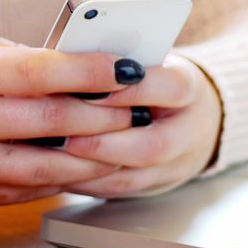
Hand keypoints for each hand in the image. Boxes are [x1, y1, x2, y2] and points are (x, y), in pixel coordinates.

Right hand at [0, 26, 145, 208]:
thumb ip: (10, 54)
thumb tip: (69, 66)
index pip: (39, 71)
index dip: (89, 69)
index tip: (127, 64)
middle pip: (53, 119)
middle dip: (107, 111)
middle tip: (141, 103)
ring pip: (49, 163)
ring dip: (96, 152)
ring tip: (125, 139)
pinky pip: (28, 187)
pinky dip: (62, 175)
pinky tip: (86, 163)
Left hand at [63, 54, 221, 197]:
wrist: (193, 119)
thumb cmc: (156, 81)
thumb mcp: (149, 61)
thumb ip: (116, 65)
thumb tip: (69, 56)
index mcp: (189, 89)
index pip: (170, 89)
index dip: (131, 91)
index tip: (91, 88)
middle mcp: (188, 132)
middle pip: (153, 146)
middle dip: (103, 142)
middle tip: (63, 134)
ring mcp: (174, 166)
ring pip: (132, 177)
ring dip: (88, 168)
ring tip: (53, 155)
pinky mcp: (153, 187)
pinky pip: (116, 191)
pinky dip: (84, 182)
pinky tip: (57, 171)